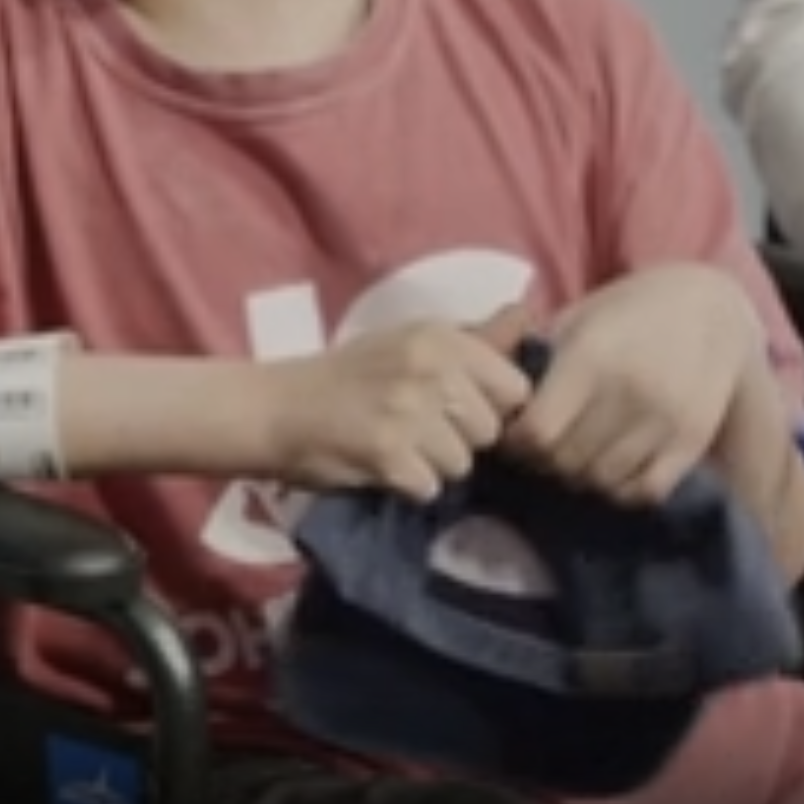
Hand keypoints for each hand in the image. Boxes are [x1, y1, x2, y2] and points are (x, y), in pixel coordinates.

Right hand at [269, 306, 535, 500]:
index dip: (491, 407)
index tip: (458, 408)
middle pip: (489, 432)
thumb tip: (528, 316)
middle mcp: (430, 369)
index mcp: (441, 338)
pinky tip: (380, 464)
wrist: (275, 408)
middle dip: (460, 439)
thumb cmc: (349, 376)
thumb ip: (476, 338)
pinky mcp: (389, 455)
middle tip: (415, 426)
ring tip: (395, 444)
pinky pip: (430, 488)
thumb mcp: (411, 343)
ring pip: (462, 464)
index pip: (515, 389)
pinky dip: (407, 485)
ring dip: (432, 465)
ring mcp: (409, 413)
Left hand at [506, 267, 763, 506]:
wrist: (712, 305)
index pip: (537, 432)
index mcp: (591, 358)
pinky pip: (645, 491)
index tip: (512, 434)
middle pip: (566, 461)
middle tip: (540, 450)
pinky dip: (621, 490)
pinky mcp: (693, 441)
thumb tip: (497, 403)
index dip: (516, 442)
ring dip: (580, 477)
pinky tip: (611, 470)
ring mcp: (665, 421)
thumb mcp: (578, 318)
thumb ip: (539, 359)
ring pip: (602, 481)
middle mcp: (629, 393)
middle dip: (543, 462)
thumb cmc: (629, 308)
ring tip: (575, 457)